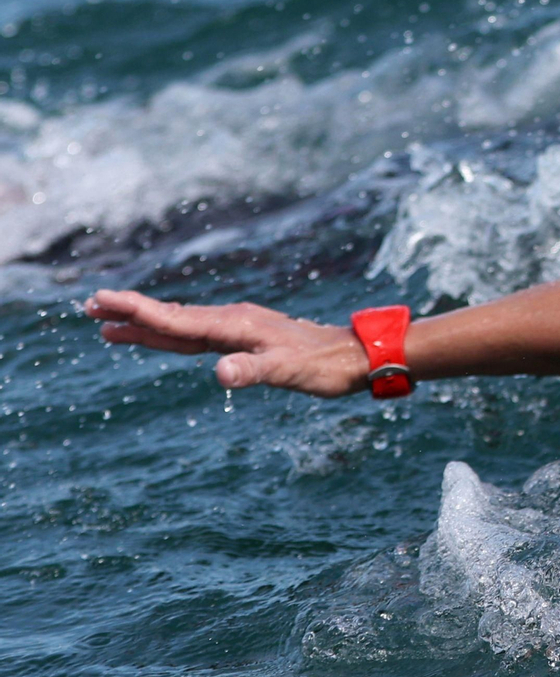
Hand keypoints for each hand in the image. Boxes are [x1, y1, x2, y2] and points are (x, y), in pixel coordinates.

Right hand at [85, 289, 369, 397]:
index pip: (175, 319)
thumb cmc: (323, 367)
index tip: (102, 302)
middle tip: (89, 308)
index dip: (136, 312)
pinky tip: (166, 336)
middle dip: (130, 313)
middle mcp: (232, 320)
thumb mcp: (287, 372)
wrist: (355, 356)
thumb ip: (252, 372)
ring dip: (147, 324)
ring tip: (110, 325)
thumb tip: (219, 374)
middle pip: (171, 317)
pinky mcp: (247, 337)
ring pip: (182, 326)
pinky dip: (174, 334)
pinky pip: (199, 335)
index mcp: (234, 325)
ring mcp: (239, 327)